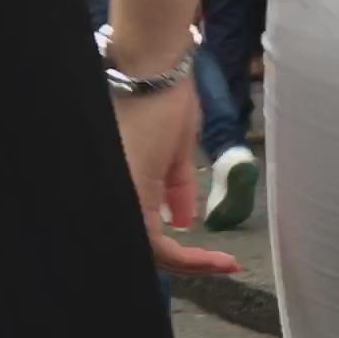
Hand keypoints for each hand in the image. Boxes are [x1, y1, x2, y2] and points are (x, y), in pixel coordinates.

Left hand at [114, 82, 243, 275]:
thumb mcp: (175, 154)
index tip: (221, 260)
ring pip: (150, 249)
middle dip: (187, 261)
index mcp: (126, 183)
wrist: (155, 74)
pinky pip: (154, 242)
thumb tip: (182, 221)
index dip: (182, 255)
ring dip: (190, 261)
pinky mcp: (128, 196)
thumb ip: (176, 189)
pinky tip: (217, 260)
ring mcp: (119, 196)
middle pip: (146, 247)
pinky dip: (188, 257)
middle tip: (221, 264)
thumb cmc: (165, 103)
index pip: (145, 234)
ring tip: (221, 263)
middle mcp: (116, 194)